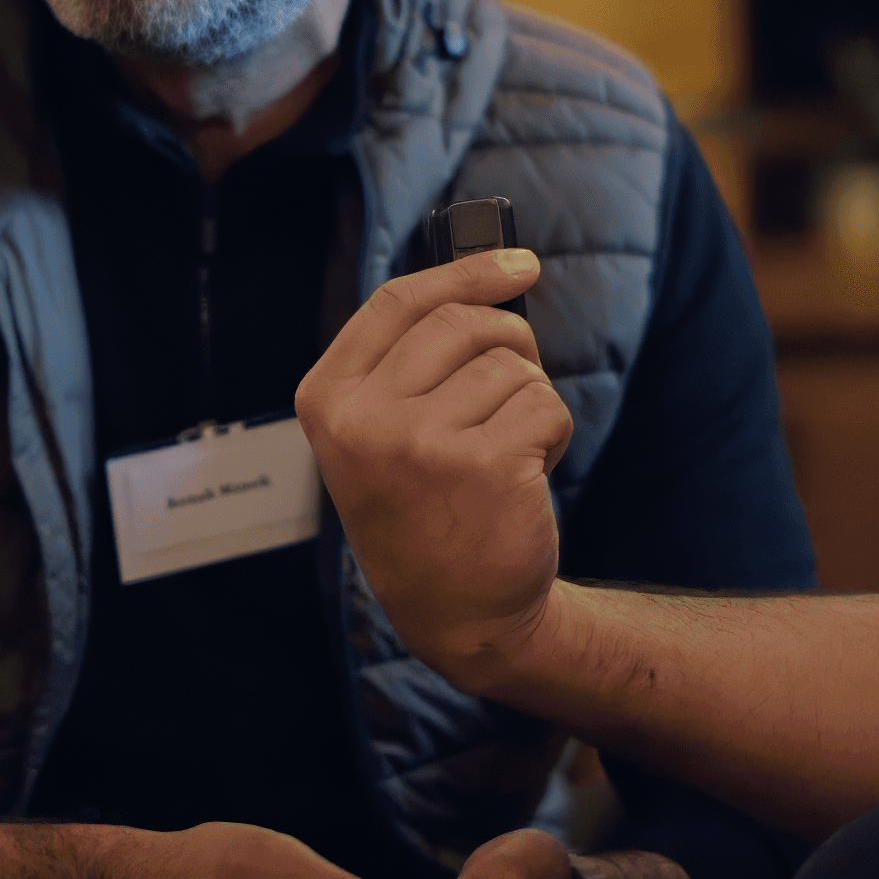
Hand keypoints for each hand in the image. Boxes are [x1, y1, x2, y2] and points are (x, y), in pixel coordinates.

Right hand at [297, 248, 569, 685]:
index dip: (464, 272)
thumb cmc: (427, 512)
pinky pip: (543, 405)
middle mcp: (363, 419)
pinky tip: (524, 475)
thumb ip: (409, 363)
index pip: (397, 302)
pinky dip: (551, 433)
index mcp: (327, 401)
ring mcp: (420, 442)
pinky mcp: (483, 464)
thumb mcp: (380, 436)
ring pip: (508, 365)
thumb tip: (490, 277)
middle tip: (517, 384)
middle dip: (510, 341)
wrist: (460, 615)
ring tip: (505, 452)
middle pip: (461, 323)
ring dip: (528, 400)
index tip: (517, 263)